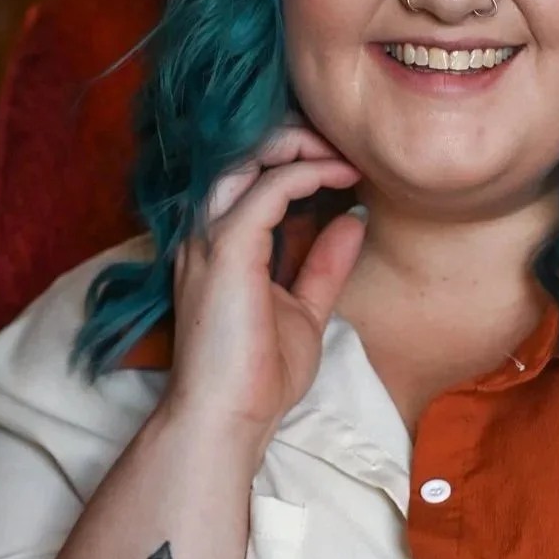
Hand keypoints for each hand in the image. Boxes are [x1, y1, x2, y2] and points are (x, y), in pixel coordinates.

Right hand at [165, 121, 364, 451]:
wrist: (228, 420)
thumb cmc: (258, 376)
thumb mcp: (304, 310)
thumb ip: (324, 264)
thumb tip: (352, 218)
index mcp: (218, 243)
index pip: (247, 173)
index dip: (294, 155)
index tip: (343, 160)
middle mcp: (206, 231)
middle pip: (242, 152)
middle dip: (295, 138)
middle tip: (344, 145)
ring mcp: (210, 237)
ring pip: (248, 157)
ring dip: (300, 145)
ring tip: (343, 153)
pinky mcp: (227, 248)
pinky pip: (269, 187)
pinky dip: (307, 172)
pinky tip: (341, 176)